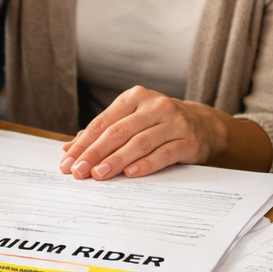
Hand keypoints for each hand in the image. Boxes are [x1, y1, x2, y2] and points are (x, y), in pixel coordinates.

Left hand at [60, 87, 272, 178]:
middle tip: (79, 171)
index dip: (84, 143)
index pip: (103, 122)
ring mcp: (174, 122)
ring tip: (100, 174)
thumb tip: (69, 149)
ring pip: (139, 143)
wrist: (203, 125)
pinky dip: (146, 164)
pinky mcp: (188, 140)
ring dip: (117, 160)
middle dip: (95, 153)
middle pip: (119, 131)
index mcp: (135, 97)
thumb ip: (102, 133)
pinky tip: (130, 174)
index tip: (68, 161)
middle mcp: (155, 106)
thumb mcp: (131, 120)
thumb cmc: (159, 123)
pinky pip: (164, 154)